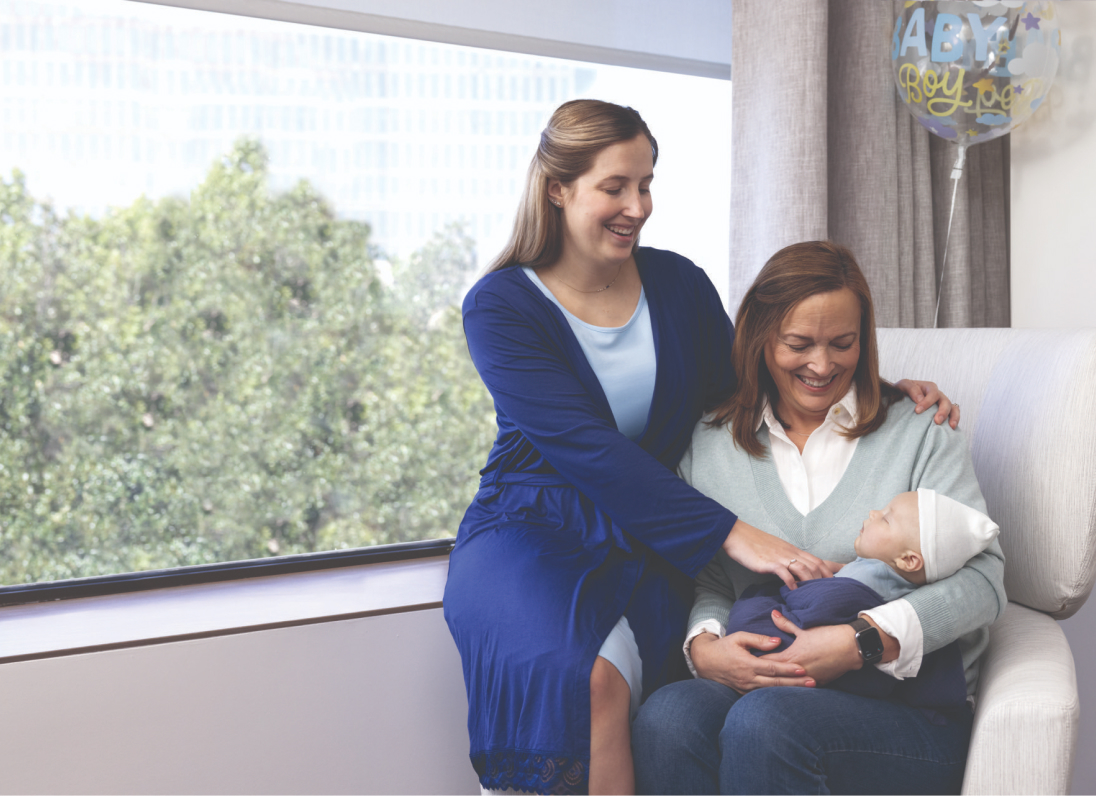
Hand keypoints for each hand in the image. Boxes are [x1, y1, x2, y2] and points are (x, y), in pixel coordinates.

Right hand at [691, 631, 814, 693]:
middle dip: (795, 683)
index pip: (772, 668)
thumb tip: (778, 642)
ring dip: (789, 692)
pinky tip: (788, 696)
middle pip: (776, 683)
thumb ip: (759, 640)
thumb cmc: (724, 647)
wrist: (705, 661)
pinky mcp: (743, 693)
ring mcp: (745, 688)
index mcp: (747, 664)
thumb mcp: (739, 637)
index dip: (788, 669)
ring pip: (771, 692)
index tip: (802, 668)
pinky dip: (776, 696)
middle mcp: (748, 679)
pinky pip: (763, 696)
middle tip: (813, 682)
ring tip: (806, 691)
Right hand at [721, 519, 840, 588]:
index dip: (833, 569)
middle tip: (836, 594)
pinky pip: (784, 573)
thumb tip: (794, 574)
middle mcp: (790, 553)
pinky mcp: (769, 562)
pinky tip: (794, 592)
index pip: (818, 559)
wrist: (737, 535)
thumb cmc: (754, 544)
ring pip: (804, 569)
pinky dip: (791, 583)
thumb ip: (786, 560)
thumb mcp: (775, 550)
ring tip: (818, 597)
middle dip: (827, 580)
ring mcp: (781, 557)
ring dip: (813, 582)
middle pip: (816, 565)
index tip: (845, 577)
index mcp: (793, 550)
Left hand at [760, 611, 861, 685]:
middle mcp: (798, 672)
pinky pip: (803, 687)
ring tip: (767, 682)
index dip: (756, 661)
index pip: (767, 662)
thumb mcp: (804, 629)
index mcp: (791, 657)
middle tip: (752, 673)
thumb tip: (773, 614)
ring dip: (779, 682)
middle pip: (775, 676)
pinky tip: (789, 685)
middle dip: (764, 674)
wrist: (851, 646)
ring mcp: (809, 680)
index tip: (747, 660)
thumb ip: (786, 624)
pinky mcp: (820, 683)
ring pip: (789, 685)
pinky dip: (795, 685)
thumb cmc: (826, 635)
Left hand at [894, 378, 959, 428]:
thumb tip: (920, 399)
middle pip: (945, 401)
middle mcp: (938, 395)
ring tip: (950, 426)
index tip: (917, 411)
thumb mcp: (903, 385)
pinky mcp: (944, 412)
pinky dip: (955, 420)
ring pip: (953, 408)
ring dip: (953, 417)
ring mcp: (942, 404)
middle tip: (937, 421)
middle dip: (943, 411)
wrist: (900, 398)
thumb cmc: (901, 391)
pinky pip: (954, 414)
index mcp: (929, 388)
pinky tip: (952, 429)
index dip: (927, 402)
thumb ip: (911, 389)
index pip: (933, 393)